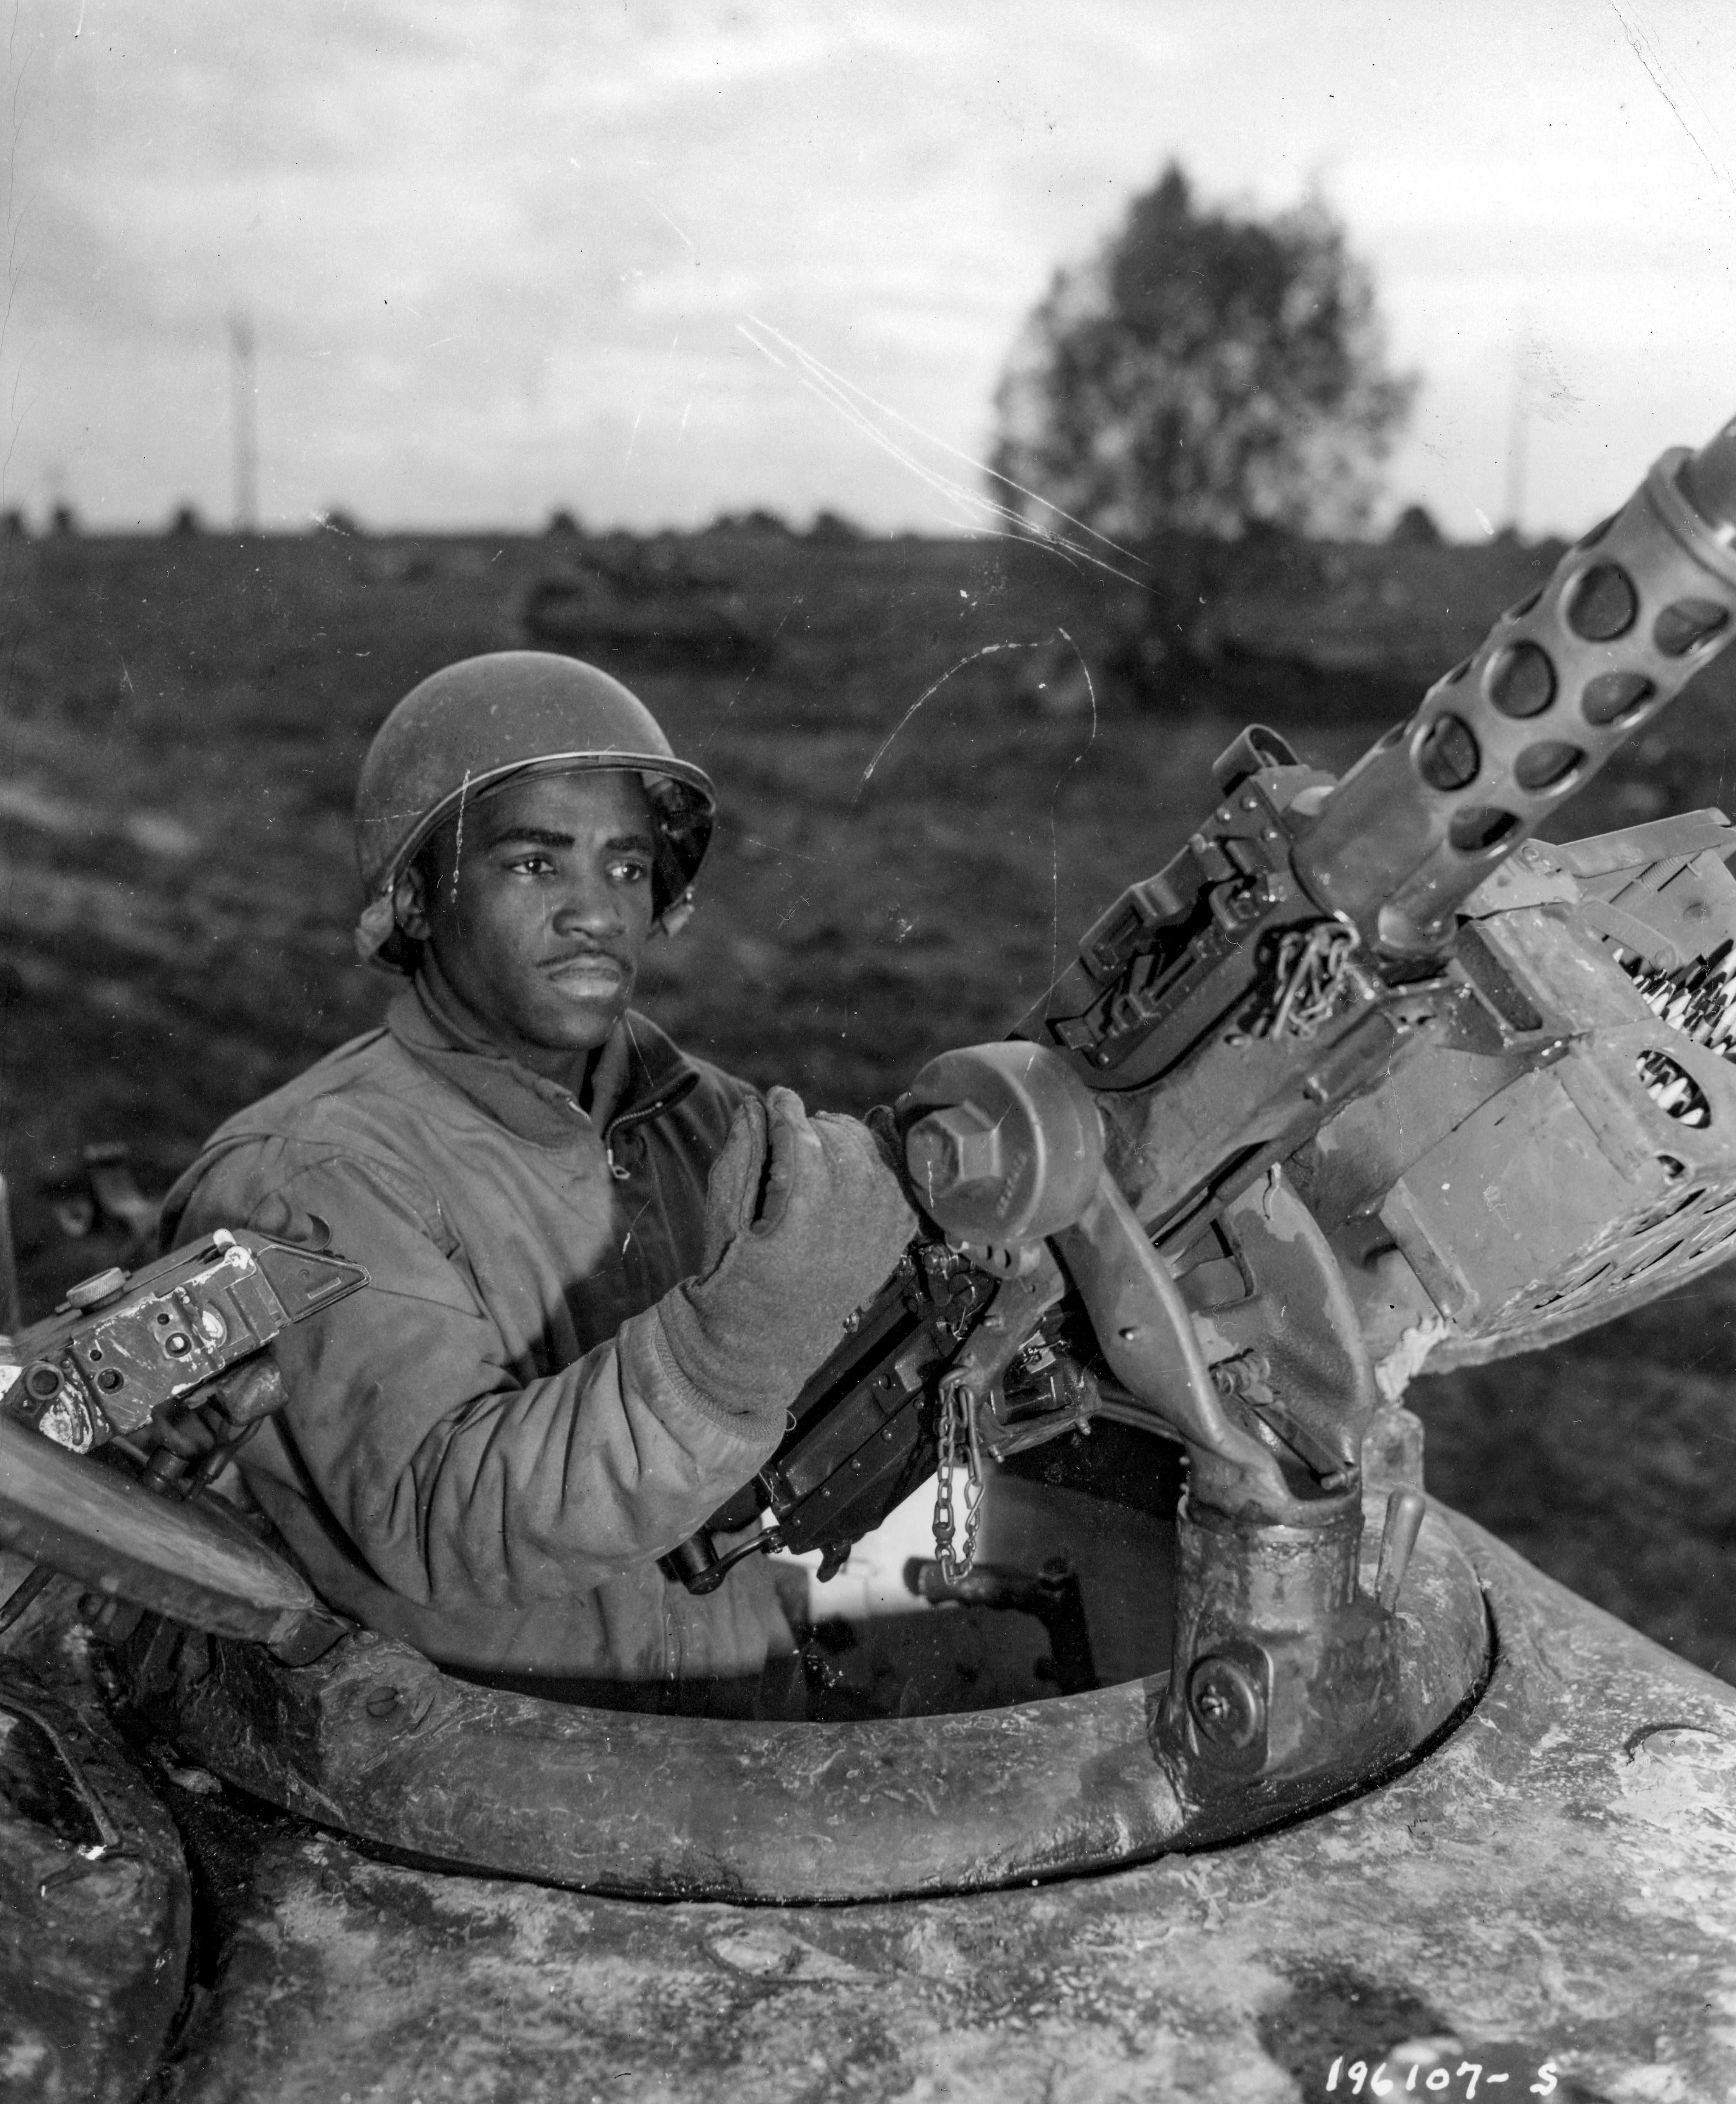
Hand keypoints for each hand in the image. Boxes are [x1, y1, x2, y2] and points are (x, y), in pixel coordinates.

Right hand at [657, 1089, 917, 1424]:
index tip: (777, 1097)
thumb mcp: (724, 1212)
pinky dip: (879, 1162)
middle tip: (792, 1129)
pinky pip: (898, 1178)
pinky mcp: (895, 1236)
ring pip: (873, 1152)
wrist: (769, 1335)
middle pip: (840, 1138)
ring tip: (819, 1145)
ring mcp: (880, 1227)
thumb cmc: (736, 1271)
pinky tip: (855, 1162)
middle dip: (813, 1126)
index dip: (786, 1108)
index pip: (801, 1135)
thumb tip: (755, 1104)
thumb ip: (741, 1152)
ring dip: (846, 1139)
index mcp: (802, 1211)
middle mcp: (851, 1216)